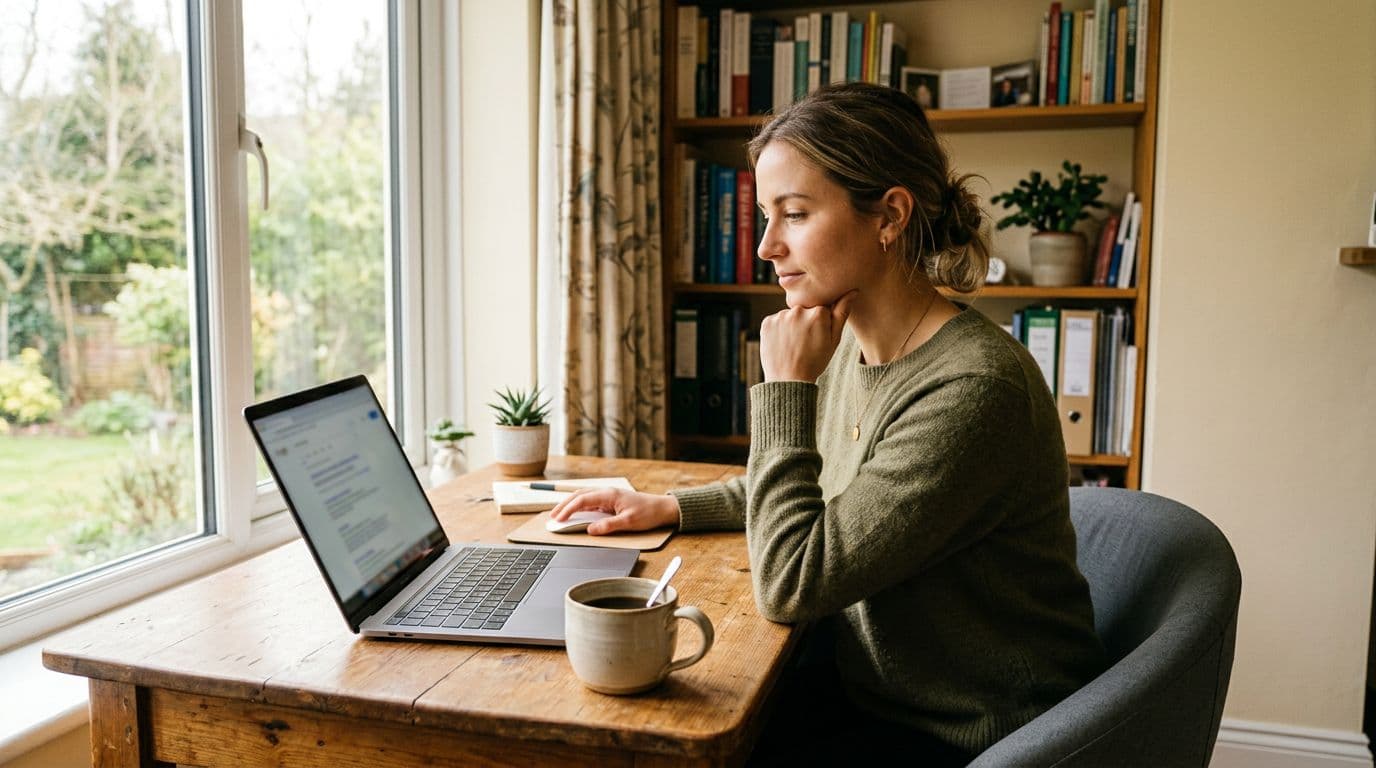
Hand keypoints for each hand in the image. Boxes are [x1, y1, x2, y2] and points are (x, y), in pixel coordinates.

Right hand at [548, 488, 680, 534]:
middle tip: (552, 517)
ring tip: (558, 514)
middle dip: (563, 505)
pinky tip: (574, 512)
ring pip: (583, 497)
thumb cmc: (648, 513)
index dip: (568, 509)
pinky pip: (590, 501)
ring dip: (569, 504)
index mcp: (609, 494)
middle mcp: (606, 492)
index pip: (582, 500)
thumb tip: (590, 530)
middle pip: (579, 495)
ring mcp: (607, 496)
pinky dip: (578, 506)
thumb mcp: (628, 522)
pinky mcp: (610, 501)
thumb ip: (608, 525)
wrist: (661, 508)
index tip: (558, 519)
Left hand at [759, 290, 856, 382]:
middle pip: (805, 310)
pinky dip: (778, 330)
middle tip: (805, 342)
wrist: (788, 380)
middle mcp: (798, 310)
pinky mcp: (767, 322)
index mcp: (819, 313)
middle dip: (806, 322)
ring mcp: (781, 316)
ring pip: (790, 315)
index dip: (821, 323)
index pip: (822, 309)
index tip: (817, 337)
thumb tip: (852, 291)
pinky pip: (776, 321)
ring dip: (792, 325)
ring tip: (793, 345)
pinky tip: (782, 344)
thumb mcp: (834, 340)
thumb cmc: (814, 361)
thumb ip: (842, 313)